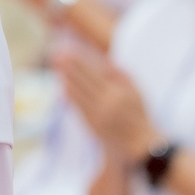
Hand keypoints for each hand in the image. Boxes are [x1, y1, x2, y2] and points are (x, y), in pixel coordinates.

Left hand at [57, 46, 159, 160]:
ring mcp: (96, 114)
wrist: (138, 142)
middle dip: (68, 68)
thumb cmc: (139, 114)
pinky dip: (70, 95)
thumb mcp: (137, 92)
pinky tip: (63, 85)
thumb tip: (104, 62)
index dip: (79, 63)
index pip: (94, 74)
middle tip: (56, 55)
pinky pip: (77, 106)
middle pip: (83, 82)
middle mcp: (105, 104)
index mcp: (117, 94)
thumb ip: (122, 76)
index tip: (68, 52)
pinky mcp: (91, 124)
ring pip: (77, 93)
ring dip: (65, 78)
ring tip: (56, 65)